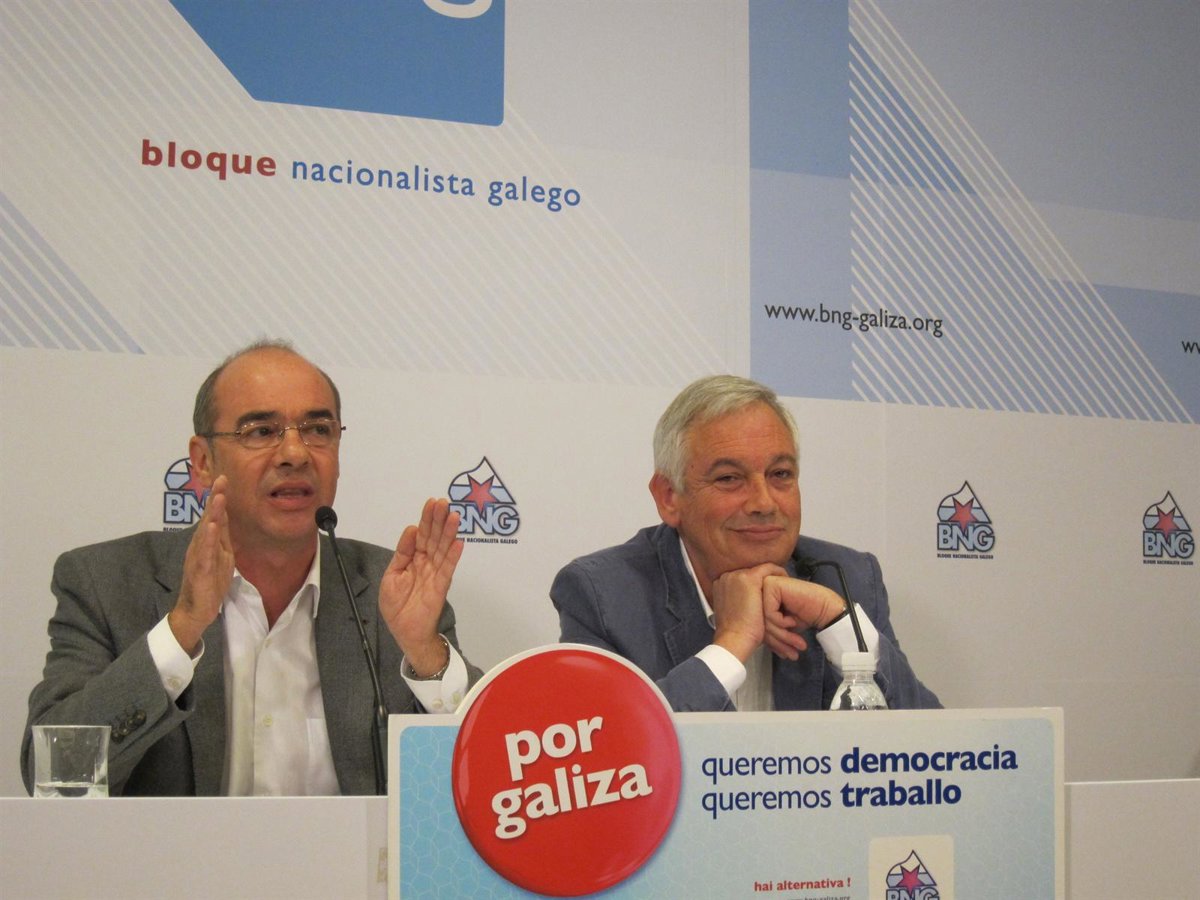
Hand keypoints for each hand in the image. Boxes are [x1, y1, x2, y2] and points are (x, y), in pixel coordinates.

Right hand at [169, 475, 233, 654]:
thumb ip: (222, 539)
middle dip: (215, 499)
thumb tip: (224, 520)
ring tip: (218, 497)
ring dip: (212, 514)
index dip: (219, 498)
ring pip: (206, 532)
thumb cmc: (209, 584)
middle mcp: (200, 545)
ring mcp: (199, 556)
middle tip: (221, 479)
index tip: (224, 479)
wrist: (197, 610)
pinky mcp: (200, 570)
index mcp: (208, 542)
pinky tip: (211, 527)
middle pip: (209, 518)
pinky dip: (208, 539)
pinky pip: (205, 552)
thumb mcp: (222, 557)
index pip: (215, 517)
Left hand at [379, 498, 462, 675]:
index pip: (422, 534)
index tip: (432, 503)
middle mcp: (427, 562)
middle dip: (439, 520)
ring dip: (449, 533)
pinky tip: (459, 542)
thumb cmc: (397, 604)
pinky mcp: (441, 586)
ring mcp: (435, 573)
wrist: (404, 631)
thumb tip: (411, 529)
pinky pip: (447, 568)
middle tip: (444, 502)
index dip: (427, 519)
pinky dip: (453, 556)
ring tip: (454, 516)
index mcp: (414, 558)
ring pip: (443, 549)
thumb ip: (402, 553)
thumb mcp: (392, 575)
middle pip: (434, 537)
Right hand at [709, 563, 785, 662]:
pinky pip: (769, 568)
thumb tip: (744, 602)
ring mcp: (736, 576)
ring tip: (783, 585)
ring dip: (773, 576)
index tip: (767, 592)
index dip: (757, 584)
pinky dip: (779, 573)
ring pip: (760, 570)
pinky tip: (786, 581)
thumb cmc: (737, 632)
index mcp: (720, 585)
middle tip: (777, 588)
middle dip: (765, 580)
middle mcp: (726, 577)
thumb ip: (736, 602)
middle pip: (751, 572)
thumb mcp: (731, 612)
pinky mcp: (749, 578)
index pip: (742, 578)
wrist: (735, 639)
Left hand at [761, 575, 846, 659]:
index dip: (771, 640)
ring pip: (763, 618)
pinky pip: (769, 612)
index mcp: (763, 597)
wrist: (826, 610)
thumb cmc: (806, 616)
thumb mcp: (781, 625)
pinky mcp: (772, 584)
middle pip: (759, 621)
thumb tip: (753, 642)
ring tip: (796, 643)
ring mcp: (766, 585)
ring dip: (781, 635)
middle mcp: (762, 589)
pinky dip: (781, 622)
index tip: (785, 652)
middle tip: (791, 654)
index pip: (758, 622)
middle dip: (776, 641)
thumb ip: (768, 627)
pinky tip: (792, 621)